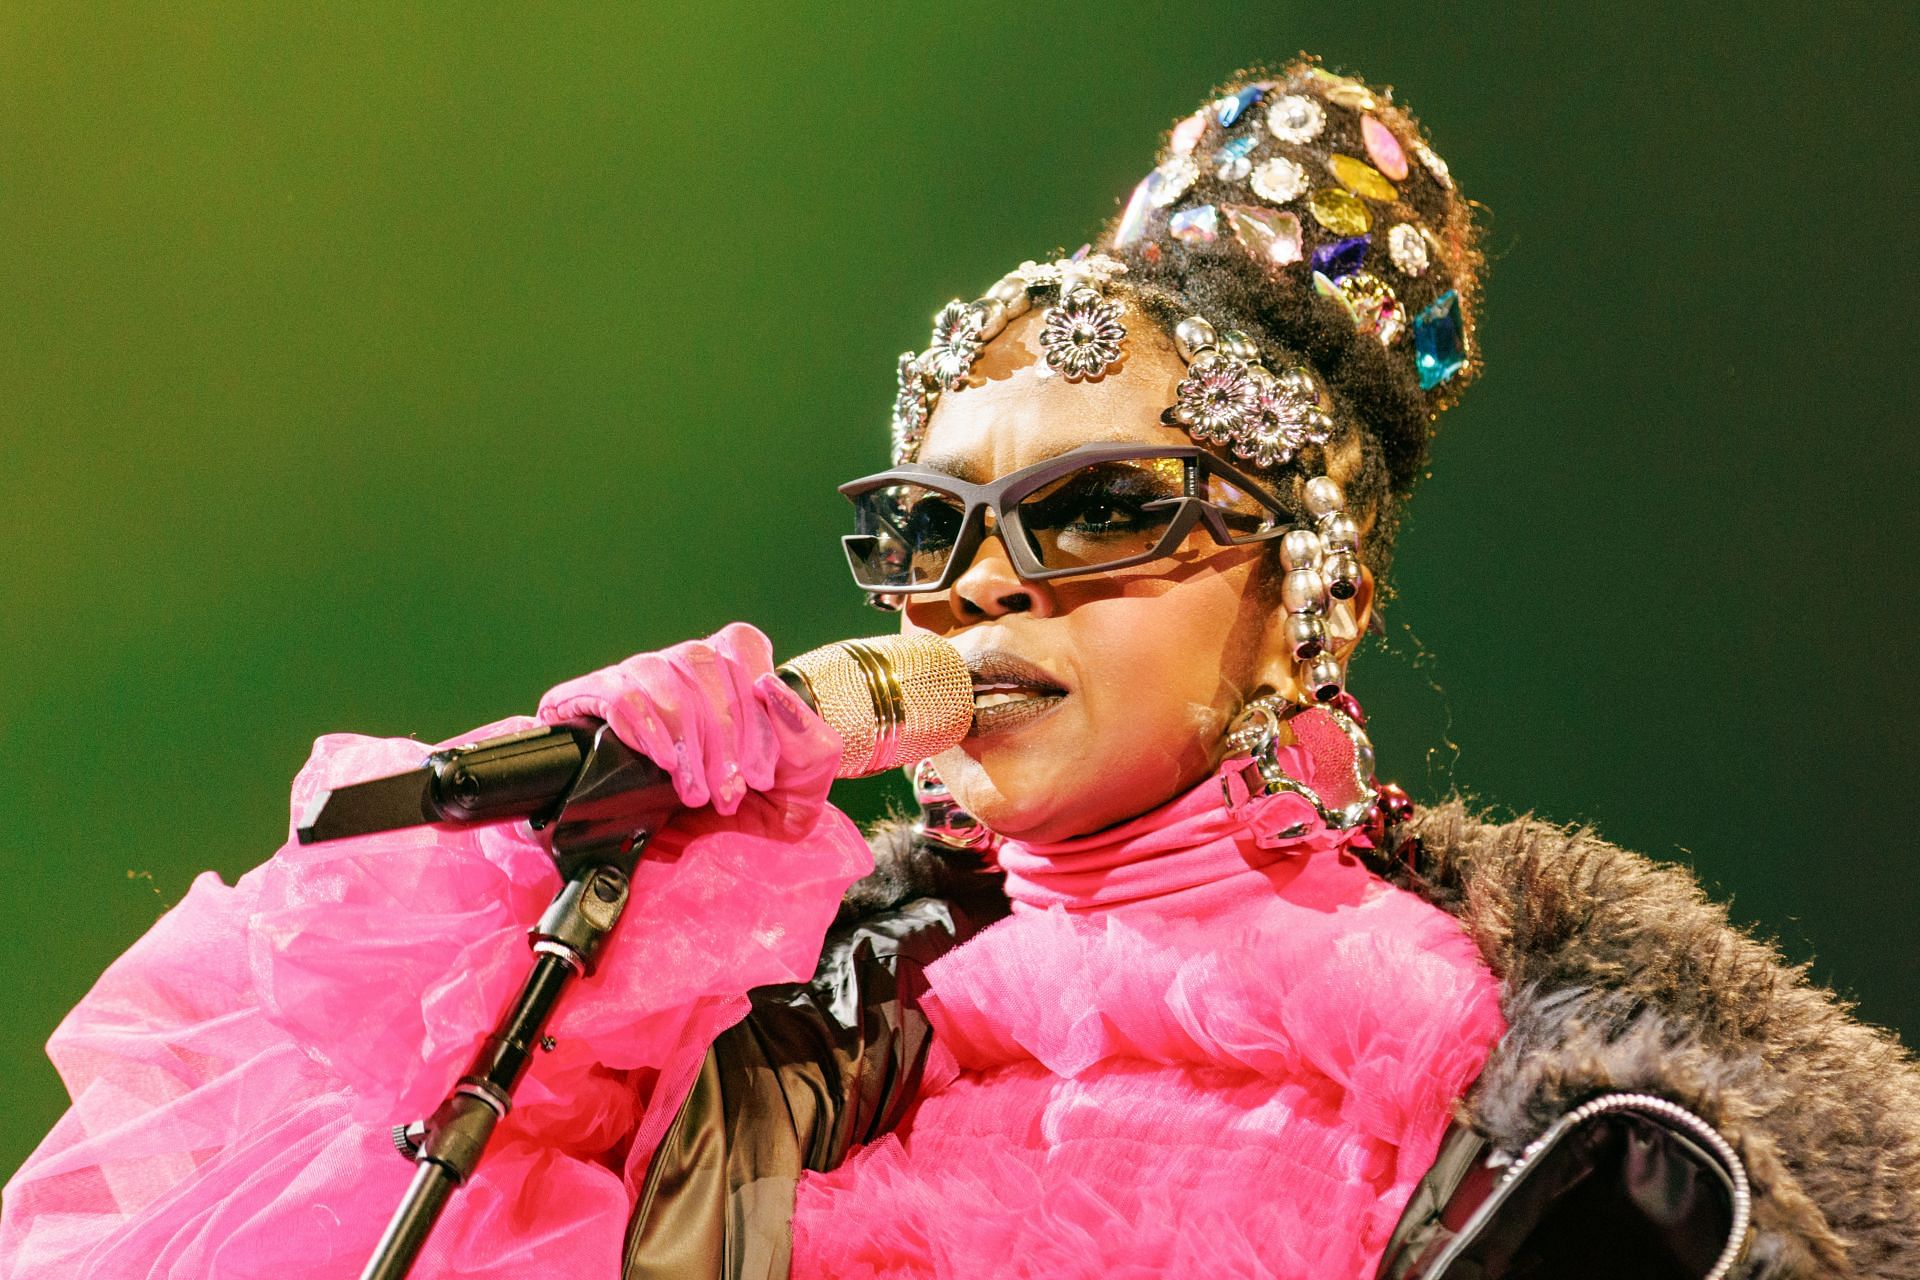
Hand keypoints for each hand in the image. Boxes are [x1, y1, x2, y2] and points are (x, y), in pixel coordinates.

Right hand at [536, 622, 840, 832]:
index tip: (761, 776)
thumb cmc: (770, 793)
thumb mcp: (808, 769)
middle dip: (722, 742)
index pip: (742, 652)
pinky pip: (619, 695)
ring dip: (684, 743)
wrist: (718, 838)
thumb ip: (805, 729)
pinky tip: (662, 761)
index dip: (755, 719)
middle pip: (701, 667)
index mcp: (739, 659)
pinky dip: (643, 728)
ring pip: (659, 678)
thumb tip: (768, 686)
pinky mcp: (599, 696)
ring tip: (695, 793)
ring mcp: (643, 674)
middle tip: (729, 796)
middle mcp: (688, 659)